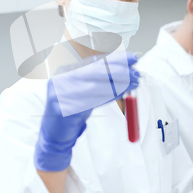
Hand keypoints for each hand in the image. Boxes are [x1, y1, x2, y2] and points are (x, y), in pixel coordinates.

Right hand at [35, 51, 139, 170]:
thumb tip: (128, 71)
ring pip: (94, 85)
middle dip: (119, 71)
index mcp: (67, 70)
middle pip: (95, 70)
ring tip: (133, 84)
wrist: (56, 134)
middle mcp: (61, 78)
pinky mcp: (61, 107)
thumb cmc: (75, 110)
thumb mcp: (88, 91)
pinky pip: (89, 101)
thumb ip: (103, 80)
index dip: (116, 58)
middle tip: (136, 73)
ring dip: (117, 84)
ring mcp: (59, 92)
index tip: (133, 58)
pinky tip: (119, 95)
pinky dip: (107, 97)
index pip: (94, 60)